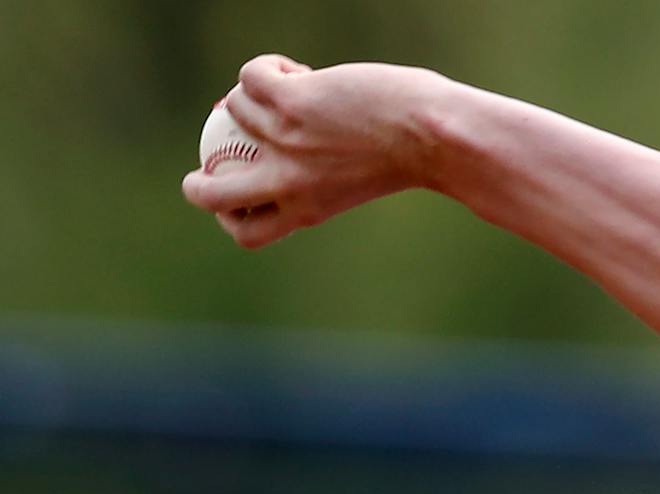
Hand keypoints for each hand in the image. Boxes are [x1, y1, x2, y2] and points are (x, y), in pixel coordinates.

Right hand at [181, 55, 447, 248]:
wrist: (437, 138)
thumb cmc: (414, 157)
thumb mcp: (358, 181)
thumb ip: (321, 179)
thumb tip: (298, 154)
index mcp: (306, 210)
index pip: (250, 233)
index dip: (231, 216)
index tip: (240, 193)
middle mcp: (289, 183)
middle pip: (210, 196)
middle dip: (196, 181)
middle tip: (215, 150)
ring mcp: (285, 141)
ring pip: (232, 112)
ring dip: (251, 95)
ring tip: (289, 89)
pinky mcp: (291, 102)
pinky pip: (249, 77)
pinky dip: (265, 68)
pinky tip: (296, 70)